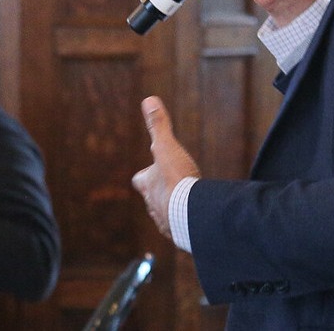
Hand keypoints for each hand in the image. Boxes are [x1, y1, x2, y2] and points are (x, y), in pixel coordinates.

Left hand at [132, 96, 199, 239]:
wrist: (189, 215)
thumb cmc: (177, 180)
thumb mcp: (167, 147)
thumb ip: (158, 125)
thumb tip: (148, 100)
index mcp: (148, 185)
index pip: (140, 180)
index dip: (145, 175)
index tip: (150, 170)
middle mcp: (153, 205)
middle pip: (153, 199)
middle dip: (160, 194)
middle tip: (171, 188)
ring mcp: (166, 221)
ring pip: (166, 215)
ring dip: (173, 209)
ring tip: (184, 205)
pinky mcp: (180, 234)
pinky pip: (180, 229)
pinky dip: (185, 224)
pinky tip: (194, 220)